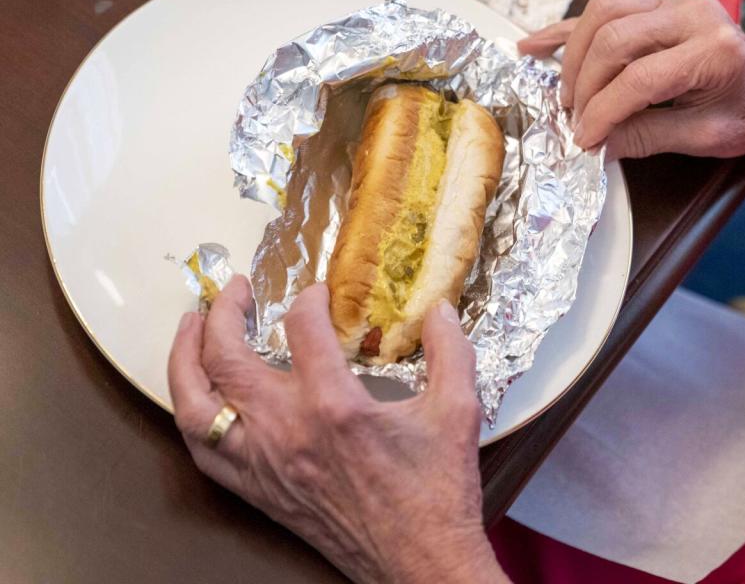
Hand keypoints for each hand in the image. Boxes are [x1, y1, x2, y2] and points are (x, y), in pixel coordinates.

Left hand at [168, 277, 506, 583]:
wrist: (421, 562)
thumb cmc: (436, 493)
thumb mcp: (457, 411)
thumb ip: (449, 351)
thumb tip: (438, 310)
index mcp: (335, 406)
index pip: (302, 329)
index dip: (307, 300)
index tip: (317, 294)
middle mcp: (287, 432)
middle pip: (226, 358)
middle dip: (223, 312)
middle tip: (233, 290)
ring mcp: (265, 465)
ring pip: (196, 407)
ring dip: (184, 360)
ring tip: (190, 330)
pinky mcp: (259, 492)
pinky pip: (203, 453)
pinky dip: (192, 417)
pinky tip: (200, 399)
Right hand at [519, 0, 744, 174]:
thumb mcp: (700, 138)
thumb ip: (645, 137)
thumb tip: (595, 143)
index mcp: (714, 51)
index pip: (639, 80)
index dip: (603, 113)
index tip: (585, 140)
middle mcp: (695, 14)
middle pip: (613, 41)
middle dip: (584, 87)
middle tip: (575, 121)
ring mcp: (675, 1)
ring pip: (601, 15)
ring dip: (575, 58)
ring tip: (568, 96)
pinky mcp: (658, 3)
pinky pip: (604, 9)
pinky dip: (568, 29)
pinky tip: (536, 44)